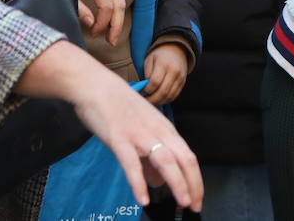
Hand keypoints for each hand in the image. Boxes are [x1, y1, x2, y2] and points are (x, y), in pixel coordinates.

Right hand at [19, 42, 202, 209]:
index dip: (195, 180)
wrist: (96, 86)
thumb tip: (158, 182)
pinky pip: (132, 163)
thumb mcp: (141, 130)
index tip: (197, 199)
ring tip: (181, 203)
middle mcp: (158, 132)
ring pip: (166, 161)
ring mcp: (140, 134)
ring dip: (177, 183)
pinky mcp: (119, 138)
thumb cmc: (118, 109)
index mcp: (165, 130)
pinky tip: (144, 199)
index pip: (188, 157)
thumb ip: (150, 158)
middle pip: (184, 160)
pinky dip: (140, 182)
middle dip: (192, 185)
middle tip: (194, 207)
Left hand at [60, 0, 125, 46]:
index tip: (93, 34)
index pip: (107, 6)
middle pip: (119, 4)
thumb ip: (79, 9)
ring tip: (111, 36)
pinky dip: (115, 11)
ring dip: (117, 20)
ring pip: (121, 1)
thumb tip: (91, 24)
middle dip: (116, 25)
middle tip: (110, 41)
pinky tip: (110, 23)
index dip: (102, 23)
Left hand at [142, 44, 189, 105]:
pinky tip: (158, 99)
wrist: (177, 50)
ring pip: (169, 96)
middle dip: (152, 100)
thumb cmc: (160, 55)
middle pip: (163, 92)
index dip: (146, 90)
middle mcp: (174, 72)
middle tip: (144, 101)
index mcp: (164, 64)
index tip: (141, 91)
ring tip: (150, 101)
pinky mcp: (182, 83)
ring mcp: (180, 78)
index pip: (155, 82)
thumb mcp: (149, 60)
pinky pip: (174, 96)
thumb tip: (144, 88)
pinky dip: (165, 100)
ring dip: (158, 102)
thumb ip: (146, 74)